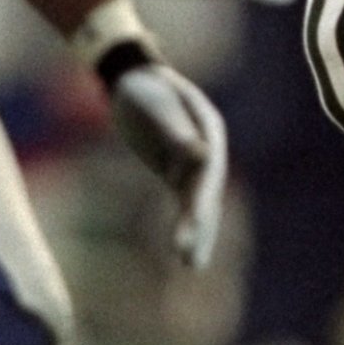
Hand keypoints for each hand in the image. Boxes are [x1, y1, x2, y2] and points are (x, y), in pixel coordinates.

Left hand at [103, 55, 226, 268]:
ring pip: (199, 204)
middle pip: (207, 194)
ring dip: (198, 234)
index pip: (207, 173)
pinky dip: (185, 225)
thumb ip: (176, 130)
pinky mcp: (178, 172)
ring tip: (192, 266)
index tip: (193, 227)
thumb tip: (201, 154)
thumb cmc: (144, 87)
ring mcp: (196, 163)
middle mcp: (209, 151)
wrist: (134, 78)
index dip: (201, 202)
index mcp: (209, 132)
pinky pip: (185, 203)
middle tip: (190, 261)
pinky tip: (182, 251)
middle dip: (201, 228)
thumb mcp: (156, 104)